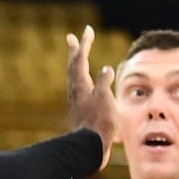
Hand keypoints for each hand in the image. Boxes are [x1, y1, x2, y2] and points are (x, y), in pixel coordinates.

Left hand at [65, 25, 117, 168]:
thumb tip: (106, 69)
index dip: (84, 44)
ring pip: (74, 77)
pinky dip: (81, 79)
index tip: (87, 30)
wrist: (90, 148)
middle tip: (72, 37)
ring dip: (76, 64)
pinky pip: (79, 88)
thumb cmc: (100, 124)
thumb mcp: (106, 100)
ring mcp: (77, 101)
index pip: (81, 59)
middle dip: (75, 51)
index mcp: (81, 86)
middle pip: (73, 66)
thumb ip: (105, 83)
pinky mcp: (80, 110)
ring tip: (77, 57)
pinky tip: (86, 84)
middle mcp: (76, 91)